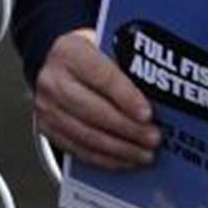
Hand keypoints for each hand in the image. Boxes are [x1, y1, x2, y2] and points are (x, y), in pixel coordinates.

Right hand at [33, 27, 160, 169]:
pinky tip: (126, 159)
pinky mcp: (48, 129)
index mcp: (70, 52)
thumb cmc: (88, 57)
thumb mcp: (106, 48)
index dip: (126, 97)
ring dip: (120, 148)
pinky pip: (79, 149)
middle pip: (92, 110)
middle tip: (153, 138)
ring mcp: (47, 107)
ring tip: (144, 153)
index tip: (147, 114)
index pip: (101, 76)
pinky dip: (105, 158)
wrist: (57, 64)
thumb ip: (126, 67)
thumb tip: (160, 96)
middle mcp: (53, 80)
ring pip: (86, 135)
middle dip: (127, 128)